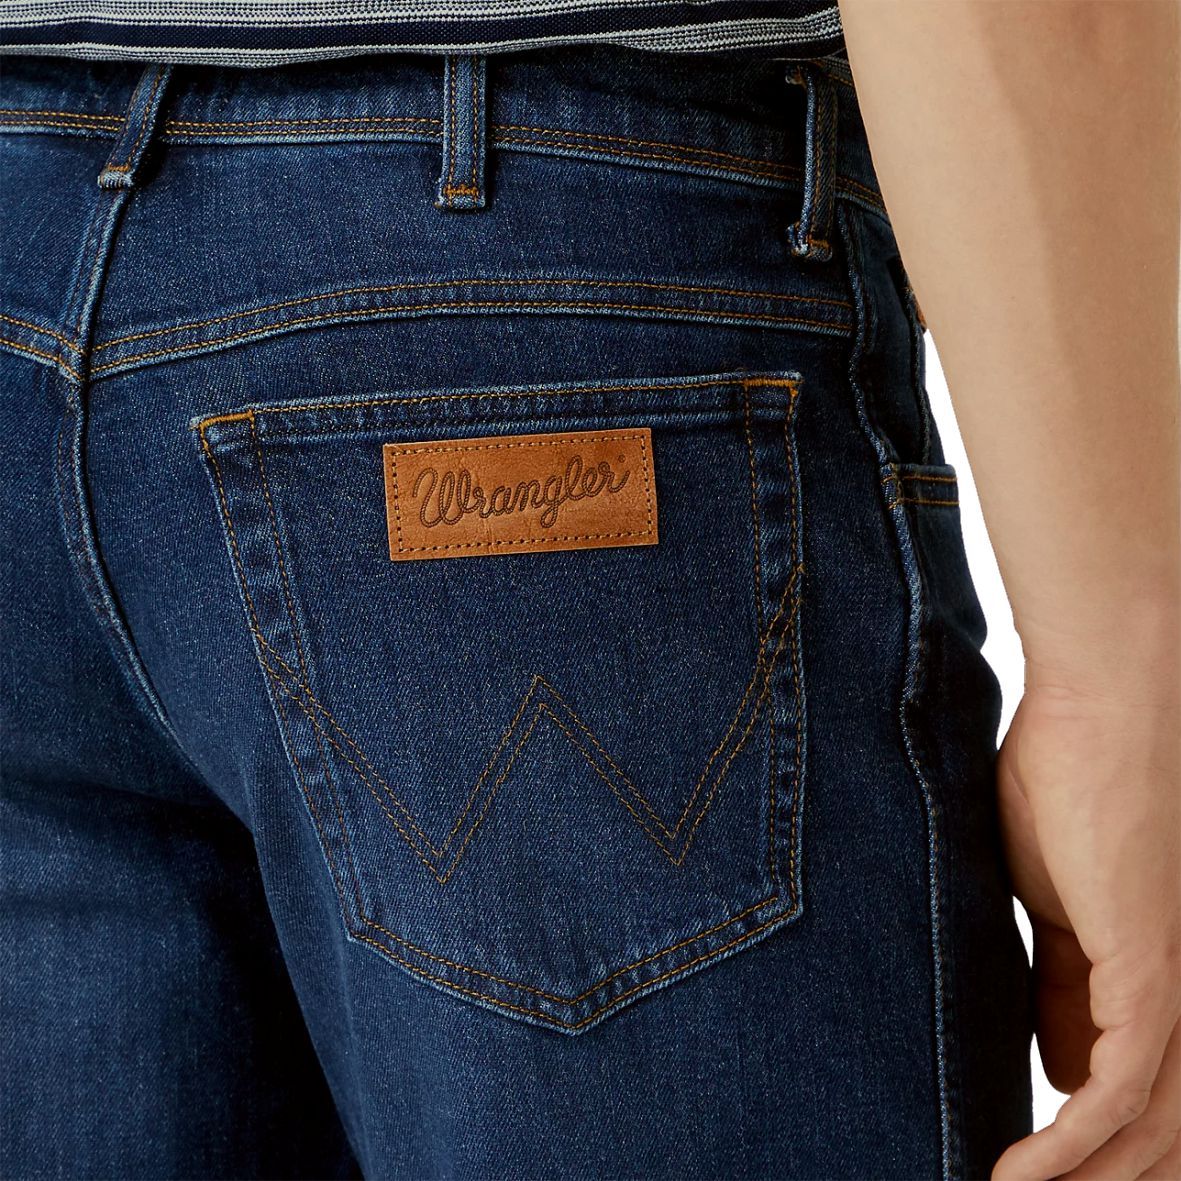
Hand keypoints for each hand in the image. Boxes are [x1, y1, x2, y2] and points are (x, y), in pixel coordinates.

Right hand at [993, 671, 1180, 1180]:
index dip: (1083, 1139)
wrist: (1107, 702)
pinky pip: (1119, 1091)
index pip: (1127, 1083)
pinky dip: (1070, 1145)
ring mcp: (1176, 986)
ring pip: (1153, 1130)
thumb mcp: (1049, 894)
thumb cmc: (1070, 774)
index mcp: (1152, 970)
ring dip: (1086, 1180)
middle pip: (1163, 1129)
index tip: (1024, 1165)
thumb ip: (1058, 972)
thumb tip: (1051, 1048)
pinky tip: (1019, 1172)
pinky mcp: (1152, 973)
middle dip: (1104, 1179)